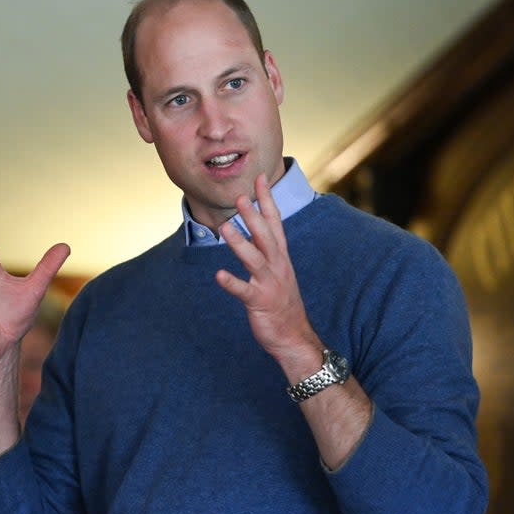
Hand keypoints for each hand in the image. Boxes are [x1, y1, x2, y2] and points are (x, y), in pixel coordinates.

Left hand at [215, 175, 319, 370]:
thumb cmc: (282, 302)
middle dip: (253, 216)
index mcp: (280, 256)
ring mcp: (269, 283)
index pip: (275, 221)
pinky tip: (218, 275)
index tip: (260, 178)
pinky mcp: (260, 301)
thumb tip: (256, 228)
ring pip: (254, 259)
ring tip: (224, 228)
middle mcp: (277, 265)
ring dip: (239, 243)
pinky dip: (232, 282)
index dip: (267, 200)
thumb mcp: (278, 270)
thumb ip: (267, 249)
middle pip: (265, 235)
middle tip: (240, 197)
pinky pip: (244, 291)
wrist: (294, 336)